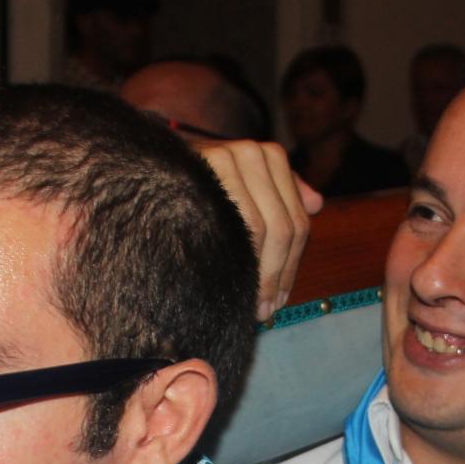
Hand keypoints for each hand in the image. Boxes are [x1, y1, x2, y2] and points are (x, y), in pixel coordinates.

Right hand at [193, 139, 322, 319]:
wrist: (148, 167)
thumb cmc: (198, 185)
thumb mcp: (244, 183)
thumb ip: (281, 192)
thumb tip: (316, 204)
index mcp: (270, 156)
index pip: (295, 221)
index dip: (291, 267)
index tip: (279, 300)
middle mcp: (251, 152)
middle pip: (282, 227)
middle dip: (276, 275)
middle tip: (264, 311)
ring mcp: (226, 158)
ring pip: (258, 227)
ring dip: (258, 273)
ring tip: (250, 306)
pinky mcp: (202, 169)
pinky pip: (229, 221)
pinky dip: (234, 257)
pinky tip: (229, 281)